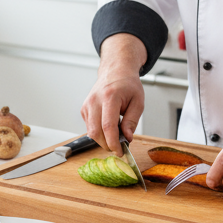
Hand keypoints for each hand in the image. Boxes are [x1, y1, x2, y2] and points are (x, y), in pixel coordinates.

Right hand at [81, 33, 147, 150]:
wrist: (115, 72)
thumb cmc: (128, 85)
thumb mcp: (138, 102)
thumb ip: (132, 121)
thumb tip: (127, 138)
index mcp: (109, 97)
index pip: (108, 126)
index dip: (113, 142)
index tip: (120, 151)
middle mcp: (94, 101)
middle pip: (96, 132)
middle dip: (108, 144)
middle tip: (120, 147)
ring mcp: (87, 105)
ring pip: (91, 132)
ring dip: (103, 140)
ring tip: (116, 134)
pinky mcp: (84, 110)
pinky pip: (90, 128)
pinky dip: (99, 133)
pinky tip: (109, 127)